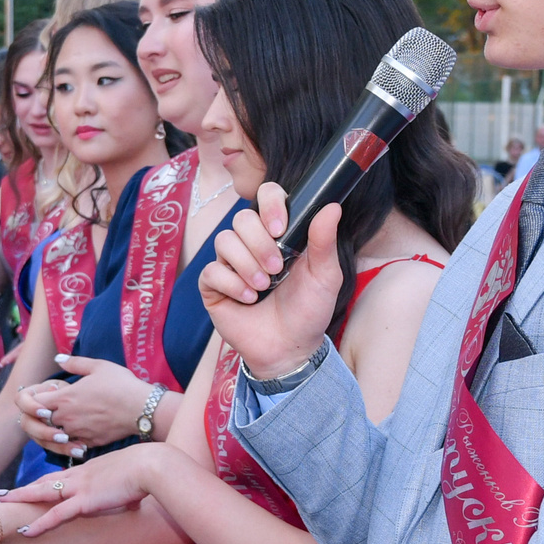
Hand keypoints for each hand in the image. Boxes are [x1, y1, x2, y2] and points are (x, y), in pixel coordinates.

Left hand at [1, 447, 158, 535]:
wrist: (152, 465)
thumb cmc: (148, 471)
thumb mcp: (131, 480)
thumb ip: (125, 491)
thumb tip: (132, 501)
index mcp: (90, 471)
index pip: (60, 477)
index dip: (43, 482)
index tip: (30, 485)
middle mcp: (80, 476)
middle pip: (44, 482)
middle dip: (23, 489)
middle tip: (4, 494)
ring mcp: (80, 487)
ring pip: (42, 493)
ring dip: (20, 499)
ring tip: (2, 504)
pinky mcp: (85, 501)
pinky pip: (56, 515)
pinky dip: (39, 524)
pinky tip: (25, 531)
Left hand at [17, 356, 151, 454]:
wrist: (141, 408)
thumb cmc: (120, 384)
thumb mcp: (98, 366)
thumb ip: (74, 362)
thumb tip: (58, 359)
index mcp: (64, 397)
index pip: (35, 403)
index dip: (38, 399)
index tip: (50, 394)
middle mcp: (66, 417)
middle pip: (43, 420)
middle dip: (47, 414)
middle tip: (58, 407)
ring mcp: (77, 432)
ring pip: (57, 433)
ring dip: (59, 427)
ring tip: (72, 418)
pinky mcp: (89, 442)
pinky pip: (73, 444)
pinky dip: (74, 439)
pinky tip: (84, 430)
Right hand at [199, 183, 340, 379]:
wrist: (290, 348)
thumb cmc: (309, 310)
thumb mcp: (325, 276)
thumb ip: (324, 241)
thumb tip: (332, 206)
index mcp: (279, 233)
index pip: (266, 195)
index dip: (269, 205)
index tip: (280, 228)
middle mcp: (251, 243)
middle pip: (241, 218)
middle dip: (260, 244)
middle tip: (277, 270)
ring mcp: (230, 263)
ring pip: (224, 241)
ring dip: (247, 265)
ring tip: (264, 287)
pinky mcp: (213, 285)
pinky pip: (211, 271)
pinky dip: (232, 285)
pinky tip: (249, 299)